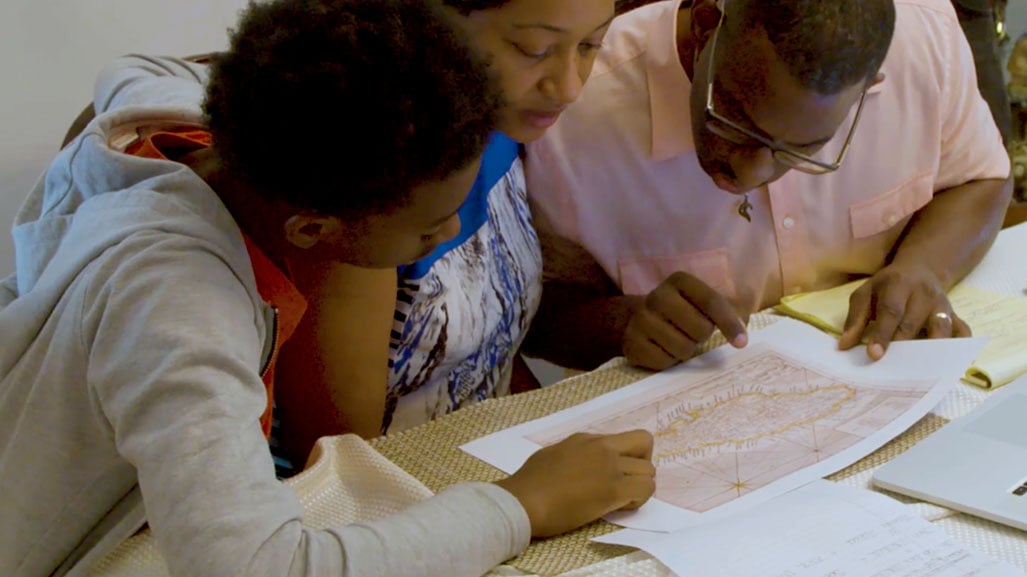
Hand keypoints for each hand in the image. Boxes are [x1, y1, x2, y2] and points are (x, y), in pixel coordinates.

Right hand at [494, 430, 655, 537]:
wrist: (525, 500)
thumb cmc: (530, 481)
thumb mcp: (553, 454)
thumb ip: (574, 454)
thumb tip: (582, 464)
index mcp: (585, 438)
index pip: (620, 440)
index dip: (622, 457)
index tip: (610, 473)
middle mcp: (602, 447)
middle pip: (644, 441)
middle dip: (642, 461)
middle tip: (627, 481)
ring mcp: (610, 466)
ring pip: (649, 470)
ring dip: (640, 485)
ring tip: (621, 499)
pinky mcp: (614, 490)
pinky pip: (645, 489)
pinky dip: (639, 499)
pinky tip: (620, 506)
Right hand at [623, 272, 747, 369]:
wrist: (632, 320)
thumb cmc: (678, 311)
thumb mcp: (699, 301)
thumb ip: (727, 309)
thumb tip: (744, 326)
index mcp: (679, 281)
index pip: (711, 302)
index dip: (729, 323)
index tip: (741, 342)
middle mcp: (657, 296)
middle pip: (700, 329)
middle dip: (702, 336)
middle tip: (692, 331)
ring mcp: (641, 320)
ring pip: (684, 349)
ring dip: (686, 350)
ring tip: (675, 339)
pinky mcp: (632, 344)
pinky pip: (665, 362)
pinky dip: (669, 361)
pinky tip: (661, 348)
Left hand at [838, 263, 970, 359]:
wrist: (920, 270)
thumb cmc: (887, 287)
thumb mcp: (866, 293)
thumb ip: (855, 318)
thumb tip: (844, 345)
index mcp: (898, 285)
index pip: (891, 311)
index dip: (883, 334)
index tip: (874, 355)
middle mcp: (924, 295)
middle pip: (914, 323)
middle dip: (902, 346)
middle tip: (891, 368)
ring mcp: (943, 306)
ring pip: (942, 329)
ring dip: (932, 350)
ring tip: (920, 371)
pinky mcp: (956, 316)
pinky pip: (962, 332)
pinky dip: (960, 347)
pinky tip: (951, 364)